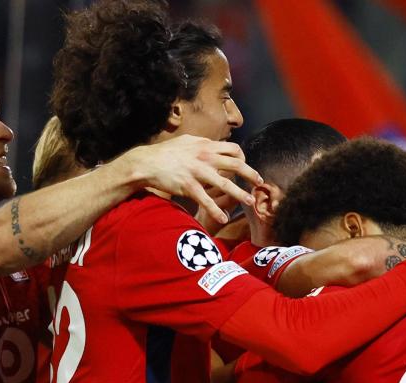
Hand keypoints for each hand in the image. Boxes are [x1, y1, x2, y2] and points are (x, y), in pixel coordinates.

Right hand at [118, 135, 261, 223]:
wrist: (146, 163)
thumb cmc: (165, 152)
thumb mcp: (186, 142)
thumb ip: (202, 144)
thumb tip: (212, 145)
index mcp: (205, 145)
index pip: (233, 149)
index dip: (243, 157)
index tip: (246, 166)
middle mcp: (205, 157)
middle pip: (236, 164)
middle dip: (251, 174)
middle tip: (259, 182)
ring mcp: (197, 172)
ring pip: (226, 184)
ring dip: (241, 194)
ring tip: (250, 202)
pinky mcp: (188, 186)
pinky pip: (206, 200)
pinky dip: (216, 211)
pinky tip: (223, 218)